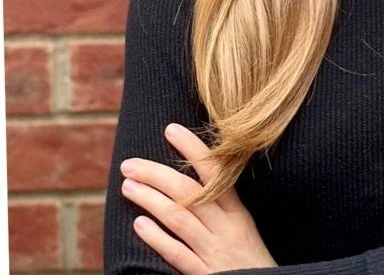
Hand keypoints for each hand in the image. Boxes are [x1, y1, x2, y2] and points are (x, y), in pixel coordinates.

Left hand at [120, 122, 275, 273]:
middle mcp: (226, 227)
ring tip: (127, 186)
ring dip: (150, 199)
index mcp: (237, 211)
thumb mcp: (243, 227)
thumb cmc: (251, 259)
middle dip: (157, 174)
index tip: (171, 129)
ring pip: (179, 218)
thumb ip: (222, 205)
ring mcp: (214, 251)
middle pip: (189, 192)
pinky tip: (139, 225)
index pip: (214, 171)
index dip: (192, 148)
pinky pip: (178, 253)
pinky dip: (158, 238)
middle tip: (130, 164)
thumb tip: (198, 176)